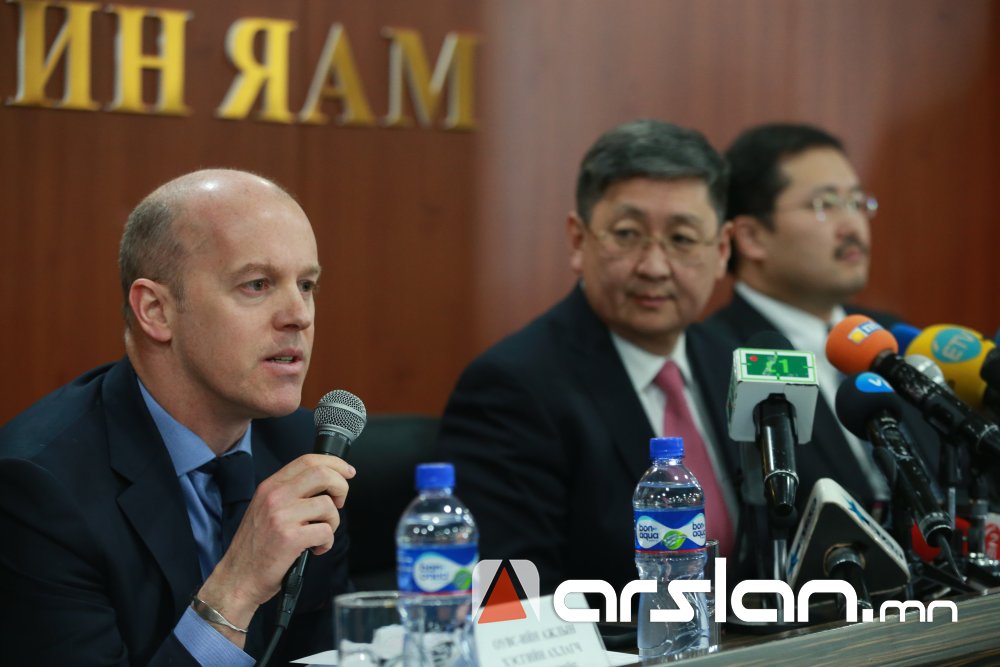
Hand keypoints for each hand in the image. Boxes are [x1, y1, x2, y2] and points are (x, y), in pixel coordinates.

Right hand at [194, 454, 355, 641]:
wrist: (237, 577)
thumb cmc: (255, 548)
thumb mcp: (265, 509)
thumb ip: (290, 493)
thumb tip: (326, 485)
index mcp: (270, 487)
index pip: (307, 460)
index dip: (334, 464)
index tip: (347, 472)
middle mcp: (275, 497)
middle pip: (322, 474)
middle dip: (341, 487)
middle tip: (340, 503)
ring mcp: (281, 516)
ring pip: (328, 506)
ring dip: (333, 523)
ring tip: (320, 535)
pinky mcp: (290, 538)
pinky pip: (326, 531)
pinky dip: (327, 543)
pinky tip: (315, 548)